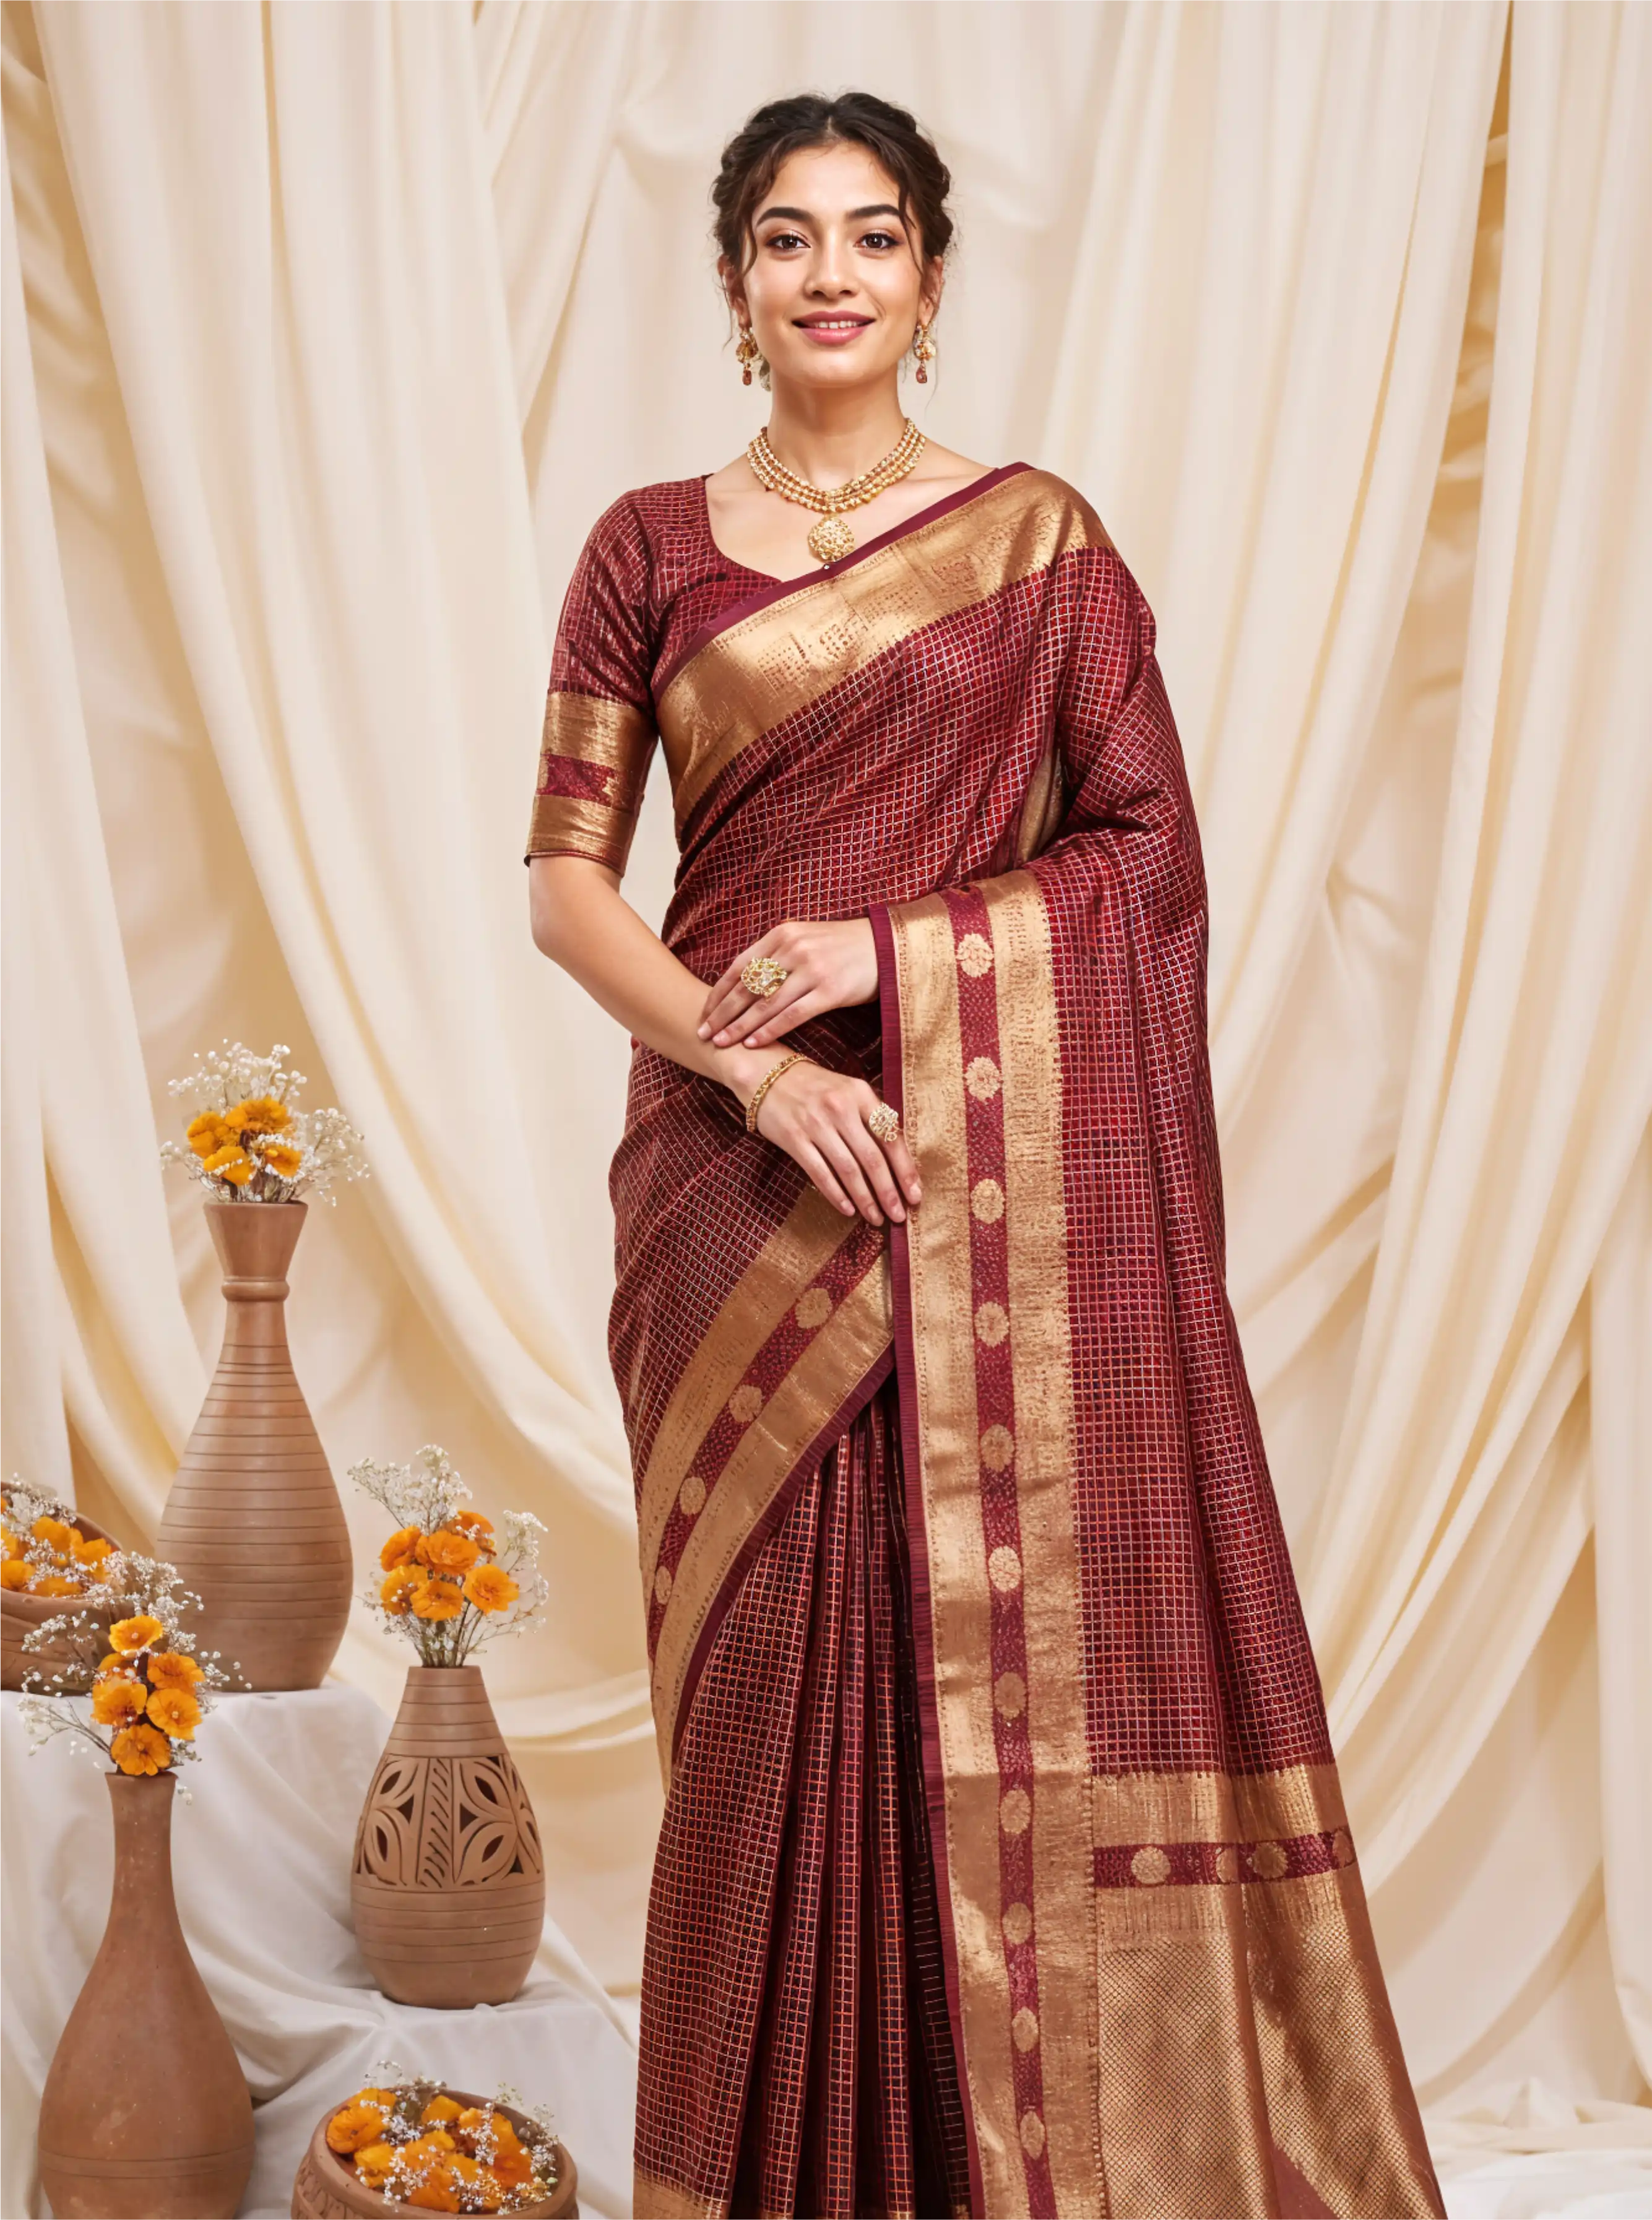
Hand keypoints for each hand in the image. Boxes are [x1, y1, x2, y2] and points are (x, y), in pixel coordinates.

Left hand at [698, 918, 877, 1049]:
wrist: (885, 946)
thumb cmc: (841, 949)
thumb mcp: (804, 940)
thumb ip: (775, 956)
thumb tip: (743, 984)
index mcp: (781, 934)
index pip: (738, 967)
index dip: (717, 994)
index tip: (702, 1014)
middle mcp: (792, 948)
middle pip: (747, 987)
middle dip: (722, 1013)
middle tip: (703, 1034)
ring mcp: (811, 969)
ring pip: (765, 1003)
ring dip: (739, 1026)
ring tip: (721, 1044)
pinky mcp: (829, 990)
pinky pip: (792, 1015)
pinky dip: (770, 1030)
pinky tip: (753, 1043)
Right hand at [742, 1057, 920, 1225]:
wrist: (766, 1075)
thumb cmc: (815, 1088)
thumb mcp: (848, 1091)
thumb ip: (872, 1117)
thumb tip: (898, 1161)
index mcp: (860, 1094)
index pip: (891, 1137)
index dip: (905, 1170)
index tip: (914, 1195)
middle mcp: (840, 1108)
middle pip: (872, 1158)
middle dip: (888, 1192)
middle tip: (898, 1216)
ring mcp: (816, 1123)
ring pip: (848, 1170)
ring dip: (865, 1199)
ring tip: (875, 1217)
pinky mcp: (794, 1138)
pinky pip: (820, 1173)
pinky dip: (836, 1194)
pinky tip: (848, 1210)